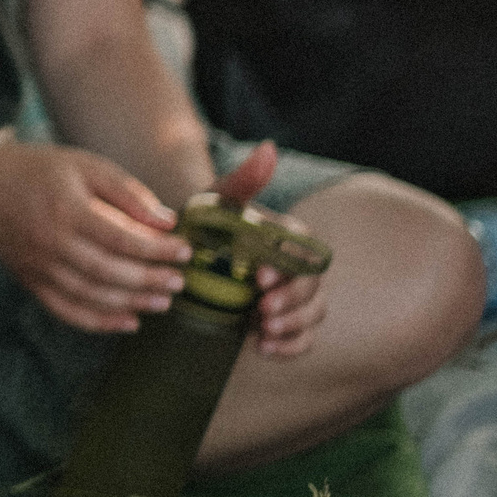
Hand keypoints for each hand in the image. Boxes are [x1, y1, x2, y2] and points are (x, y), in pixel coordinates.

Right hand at [0, 141, 191, 332]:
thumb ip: (127, 193)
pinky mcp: (31, 281)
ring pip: (92, 295)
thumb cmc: (42, 170)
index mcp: (67, 209)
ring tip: (163, 302)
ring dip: (132, 303)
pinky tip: (129, 323)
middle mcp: (51, 242)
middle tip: (179, 282)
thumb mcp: (86, 166)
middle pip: (109, 272)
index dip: (157, 249)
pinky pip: (67, 310)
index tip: (185, 250)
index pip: (121, 238)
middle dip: (150, 280)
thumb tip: (168, 222)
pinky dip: (99, 322)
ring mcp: (39, 266)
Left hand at [208, 141, 325, 358]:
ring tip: (264, 330)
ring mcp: (290, 294)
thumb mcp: (213, 202)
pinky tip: (265, 348)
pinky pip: (304, 338)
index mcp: (282, 234)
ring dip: (295, 324)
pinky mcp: (282, 321)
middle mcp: (293, 264)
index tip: (259, 279)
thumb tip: (269, 148)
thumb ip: (242, 181)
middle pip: (314, 284)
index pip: (302, 248)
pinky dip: (292, 346)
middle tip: (263, 311)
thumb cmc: (200, 226)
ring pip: (315, 312)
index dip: (288, 266)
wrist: (181, 260)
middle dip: (293, 300)